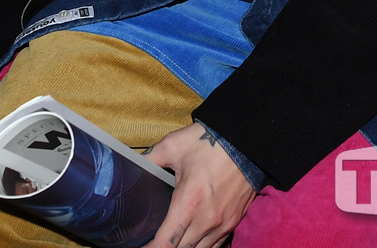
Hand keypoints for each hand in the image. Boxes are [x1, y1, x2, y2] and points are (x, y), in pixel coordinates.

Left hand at [143, 123, 255, 247]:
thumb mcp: (173, 145)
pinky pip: (215, 246)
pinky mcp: (234, 222)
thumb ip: (149, 160)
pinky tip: (192, 238)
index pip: (164, 245)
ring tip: (171, 240)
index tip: (139, 246)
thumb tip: (129, 166)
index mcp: (188, 204)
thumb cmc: (210, 142)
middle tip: (153, 241)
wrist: (246, 140)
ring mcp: (222, 224)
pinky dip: (201, 246)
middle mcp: (205, 221)